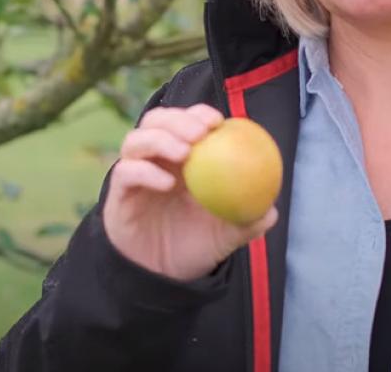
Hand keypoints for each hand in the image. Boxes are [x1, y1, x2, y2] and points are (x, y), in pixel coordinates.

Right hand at [103, 104, 278, 281]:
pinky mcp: (118, 195)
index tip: (217, 121)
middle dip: (177, 119)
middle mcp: (155, 160)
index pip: (185, 121)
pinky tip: (167, 183)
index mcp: (181, 157)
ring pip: (135, 140)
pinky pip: (125, 173)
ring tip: (184, 153)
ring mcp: (134, 175)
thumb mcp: (226, 235)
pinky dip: (144, 171)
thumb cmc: (195, 246)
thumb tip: (271, 212)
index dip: (198, 113)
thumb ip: (247, 221)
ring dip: (159, 139)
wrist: (163, 277)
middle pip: (157, 121)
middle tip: (199, 133)